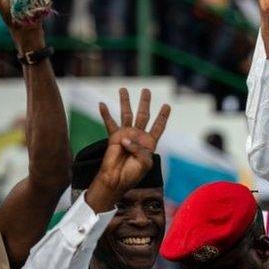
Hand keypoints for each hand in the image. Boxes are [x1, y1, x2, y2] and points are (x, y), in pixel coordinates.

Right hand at [85, 89, 169, 211]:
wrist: (117, 179)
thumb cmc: (133, 173)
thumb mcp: (144, 162)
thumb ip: (140, 149)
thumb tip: (126, 138)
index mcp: (149, 143)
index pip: (158, 126)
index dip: (163, 116)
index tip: (167, 105)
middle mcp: (138, 136)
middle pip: (143, 115)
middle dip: (145, 103)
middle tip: (146, 90)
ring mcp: (126, 135)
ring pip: (126, 114)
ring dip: (125, 102)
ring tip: (123, 89)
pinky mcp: (114, 137)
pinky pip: (109, 123)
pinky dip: (105, 114)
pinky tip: (101, 104)